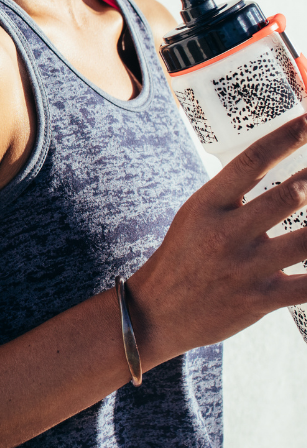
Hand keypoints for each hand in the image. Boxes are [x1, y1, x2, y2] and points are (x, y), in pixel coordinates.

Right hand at [128, 114, 306, 368]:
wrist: (158, 310)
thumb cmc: (183, 255)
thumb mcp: (196, 214)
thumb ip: (234, 194)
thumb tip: (273, 165)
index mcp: (208, 204)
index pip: (252, 161)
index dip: (287, 137)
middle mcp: (227, 233)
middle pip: (289, 196)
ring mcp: (246, 267)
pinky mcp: (261, 299)